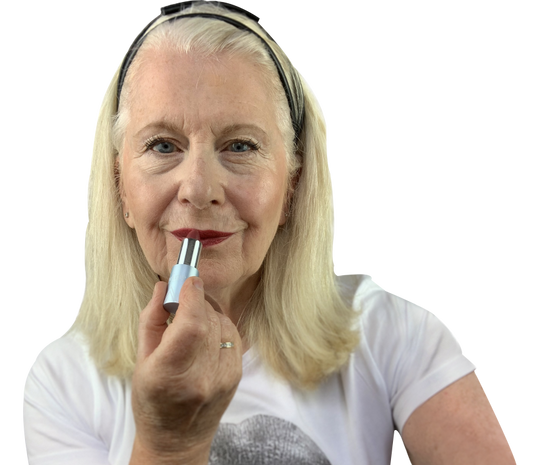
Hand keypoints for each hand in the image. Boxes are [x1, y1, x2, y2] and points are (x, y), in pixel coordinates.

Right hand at [131, 277, 242, 458]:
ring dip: (209, 312)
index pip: (192, 325)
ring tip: (192, 317)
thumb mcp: (141, 361)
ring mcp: (224, 377)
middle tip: (184, 296)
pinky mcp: (237, 375)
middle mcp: (202, 376)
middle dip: (197, 301)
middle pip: (209, 321)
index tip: (188, 280)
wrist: (177, 440)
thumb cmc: (152, 401)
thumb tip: (164, 287)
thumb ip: (152, 319)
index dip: (192, 296)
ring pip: (224, 324)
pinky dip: (221, 325)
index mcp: (171, 373)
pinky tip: (206, 330)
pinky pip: (233, 335)